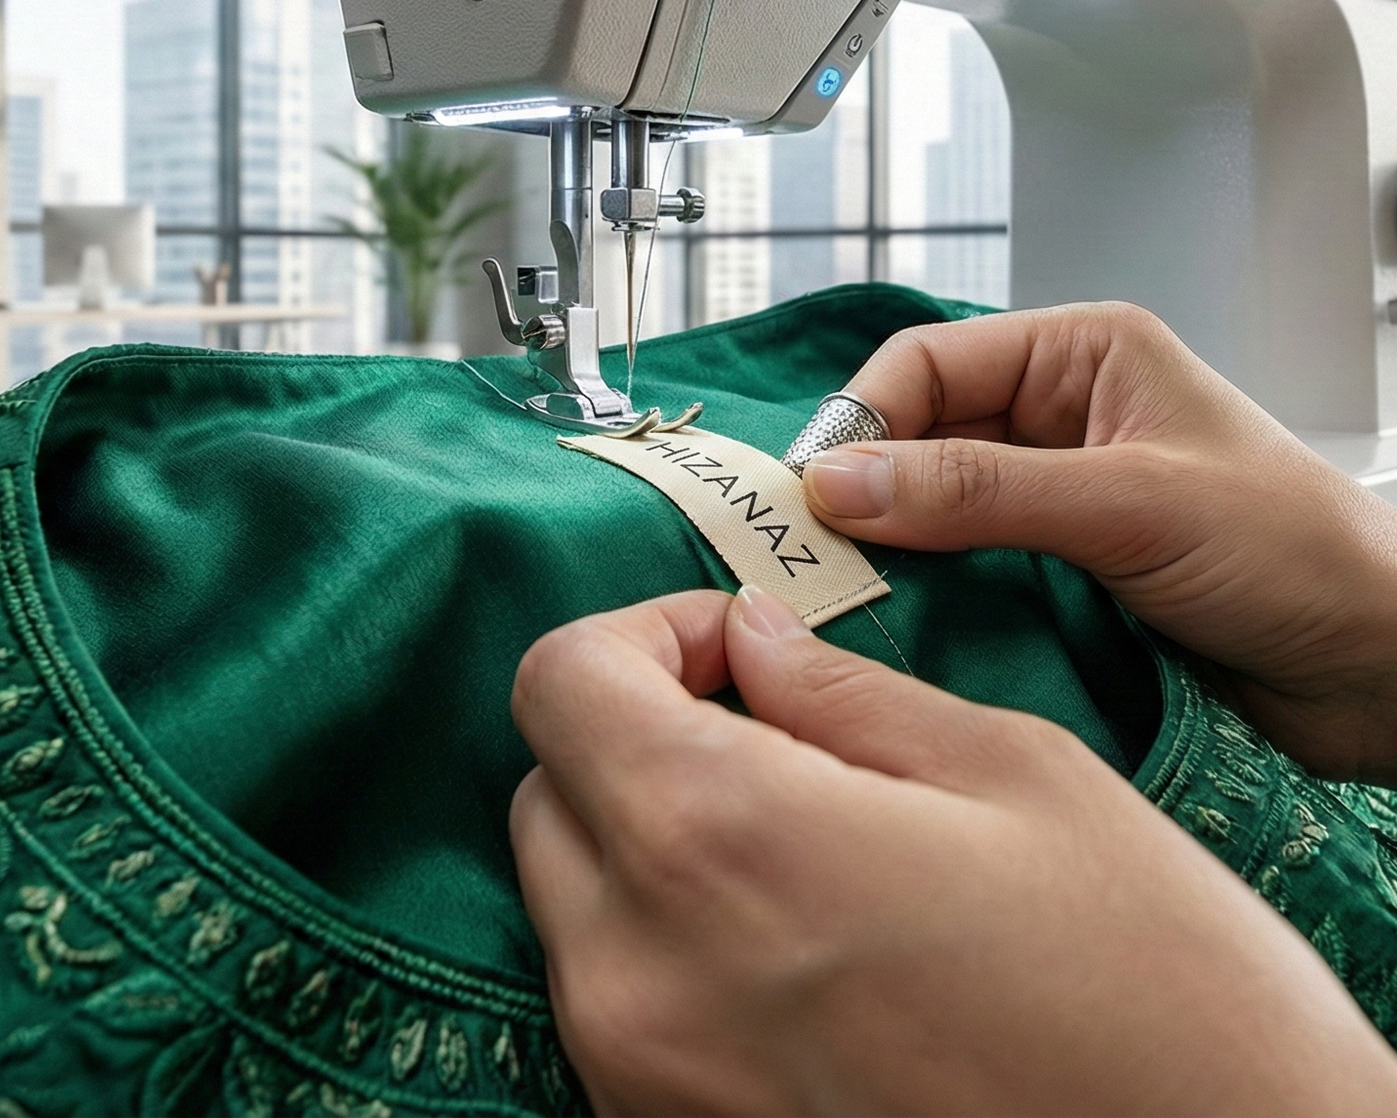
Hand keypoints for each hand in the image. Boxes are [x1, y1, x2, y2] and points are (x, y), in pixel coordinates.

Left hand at [510, 586, 1396, 1116]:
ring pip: (575, 897)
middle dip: (640, 728)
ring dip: (652, 834)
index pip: (562, 682)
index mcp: (718, 840)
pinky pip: (616, 998)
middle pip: (554, 788)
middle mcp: (641, 972)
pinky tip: (793, 935)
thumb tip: (757, 640)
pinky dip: (668, 936)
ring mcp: (642, 1078)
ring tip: (795, 833)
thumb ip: (845, 693)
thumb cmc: (1152, 989)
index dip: (644, 632)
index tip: (733, 643)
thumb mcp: (1014, 777)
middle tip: (765, 724)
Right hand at [801, 303, 1396, 782]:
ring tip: (852, 590)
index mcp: (1083, 355)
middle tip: (816, 553)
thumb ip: (978, 491)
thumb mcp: (1131, 505)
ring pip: (932, 504)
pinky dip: (930, 589)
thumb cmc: (1296, 555)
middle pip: (918, 433)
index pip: (928, 364)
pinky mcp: (1058, 567)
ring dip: (894, 544)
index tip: (814, 494)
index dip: (861, 420)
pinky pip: (965, 565)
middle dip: (867, 488)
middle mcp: (1059, 415)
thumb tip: (838, 484)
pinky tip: (904, 619)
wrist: (1382, 671)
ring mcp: (1055, 494)